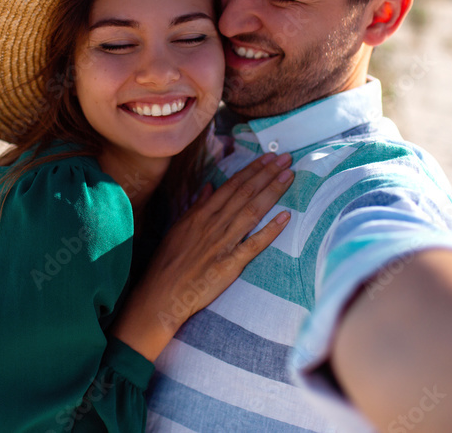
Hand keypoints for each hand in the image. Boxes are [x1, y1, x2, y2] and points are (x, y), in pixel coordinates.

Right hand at [111, 152, 293, 361]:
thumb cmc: (168, 263)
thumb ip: (196, 206)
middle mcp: (213, 224)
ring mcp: (222, 243)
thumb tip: (209, 186)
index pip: (232, 185)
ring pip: (251, 211)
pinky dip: (270, 230)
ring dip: (272, 192)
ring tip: (289, 176)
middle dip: (267, 173)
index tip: (269, 157)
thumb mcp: (178, 228)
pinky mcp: (229, 264)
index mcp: (200, 214)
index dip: (252, 169)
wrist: (162, 295)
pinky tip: (286, 217)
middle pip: (245, 193)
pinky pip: (253, 244)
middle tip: (287, 158)